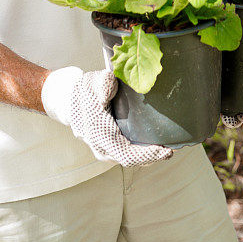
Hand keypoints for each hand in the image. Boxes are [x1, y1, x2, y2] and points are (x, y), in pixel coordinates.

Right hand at [41, 67, 172, 166]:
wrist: (69, 99)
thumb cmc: (83, 91)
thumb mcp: (92, 84)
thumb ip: (102, 84)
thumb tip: (112, 82)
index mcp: (100, 136)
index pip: (127, 154)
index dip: (147, 154)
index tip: (166, 150)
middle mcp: (103, 148)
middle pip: (132, 160)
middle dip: (152, 156)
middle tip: (172, 148)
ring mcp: (106, 149)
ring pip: (131, 157)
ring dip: (149, 154)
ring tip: (167, 146)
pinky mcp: (110, 145)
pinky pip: (129, 152)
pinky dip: (143, 150)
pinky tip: (155, 142)